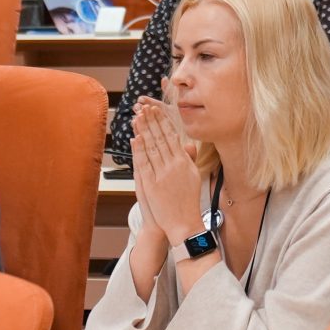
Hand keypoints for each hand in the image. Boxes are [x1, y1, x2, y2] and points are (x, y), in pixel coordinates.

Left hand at [128, 98, 203, 245]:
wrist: (183, 222)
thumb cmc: (188, 200)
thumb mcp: (193, 176)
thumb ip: (189, 159)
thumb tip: (188, 145)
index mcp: (184, 162)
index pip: (172, 136)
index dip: (163, 122)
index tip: (158, 109)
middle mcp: (173, 165)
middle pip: (160, 138)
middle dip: (152, 121)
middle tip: (146, 107)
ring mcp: (162, 174)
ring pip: (151, 147)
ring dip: (144, 131)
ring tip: (139, 117)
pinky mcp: (151, 184)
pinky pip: (144, 163)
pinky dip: (139, 150)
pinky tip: (135, 139)